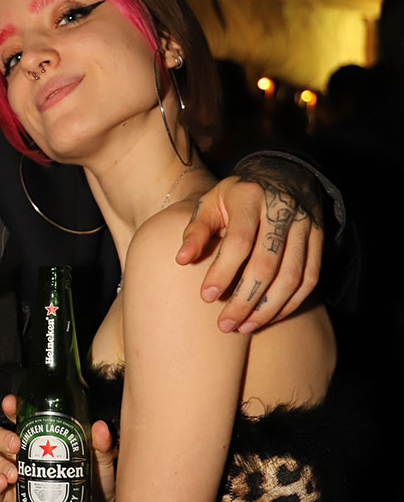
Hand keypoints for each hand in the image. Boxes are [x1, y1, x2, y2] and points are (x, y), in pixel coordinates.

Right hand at [0, 395, 116, 501]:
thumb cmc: (97, 484)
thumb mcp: (102, 461)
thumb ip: (101, 445)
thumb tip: (100, 428)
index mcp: (41, 437)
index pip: (18, 416)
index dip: (10, 407)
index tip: (11, 404)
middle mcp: (23, 453)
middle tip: (16, 445)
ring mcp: (16, 474)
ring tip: (12, 472)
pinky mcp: (15, 498)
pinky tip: (3, 483)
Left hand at [177, 158, 322, 332]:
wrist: (283, 173)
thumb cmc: (237, 195)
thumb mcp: (211, 202)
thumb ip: (196, 230)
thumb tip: (182, 260)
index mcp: (250, 196)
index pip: (239, 241)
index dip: (223, 271)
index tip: (206, 297)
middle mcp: (282, 209)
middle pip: (267, 264)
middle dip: (244, 300)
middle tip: (224, 325)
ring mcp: (305, 224)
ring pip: (292, 276)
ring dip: (268, 308)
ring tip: (244, 327)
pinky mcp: (320, 238)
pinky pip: (310, 279)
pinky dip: (290, 303)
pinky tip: (268, 318)